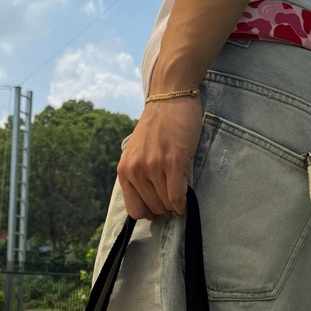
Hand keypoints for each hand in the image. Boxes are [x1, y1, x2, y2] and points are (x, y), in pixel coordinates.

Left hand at [118, 95, 202, 219]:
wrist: (169, 98)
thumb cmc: (156, 127)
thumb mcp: (137, 153)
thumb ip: (138, 176)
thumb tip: (150, 203)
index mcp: (124, 170)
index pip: (135, 209)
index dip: (149, 212)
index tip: (159, 204)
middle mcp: (136, 170)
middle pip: (153, 209)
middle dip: (165, 206)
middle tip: (172, 193)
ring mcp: (153, 166)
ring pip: (166, 204)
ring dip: (175, 203)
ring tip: (179, 189)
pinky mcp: (173, 162)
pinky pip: (177, 196)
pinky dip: (183, 203)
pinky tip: (186, 200)